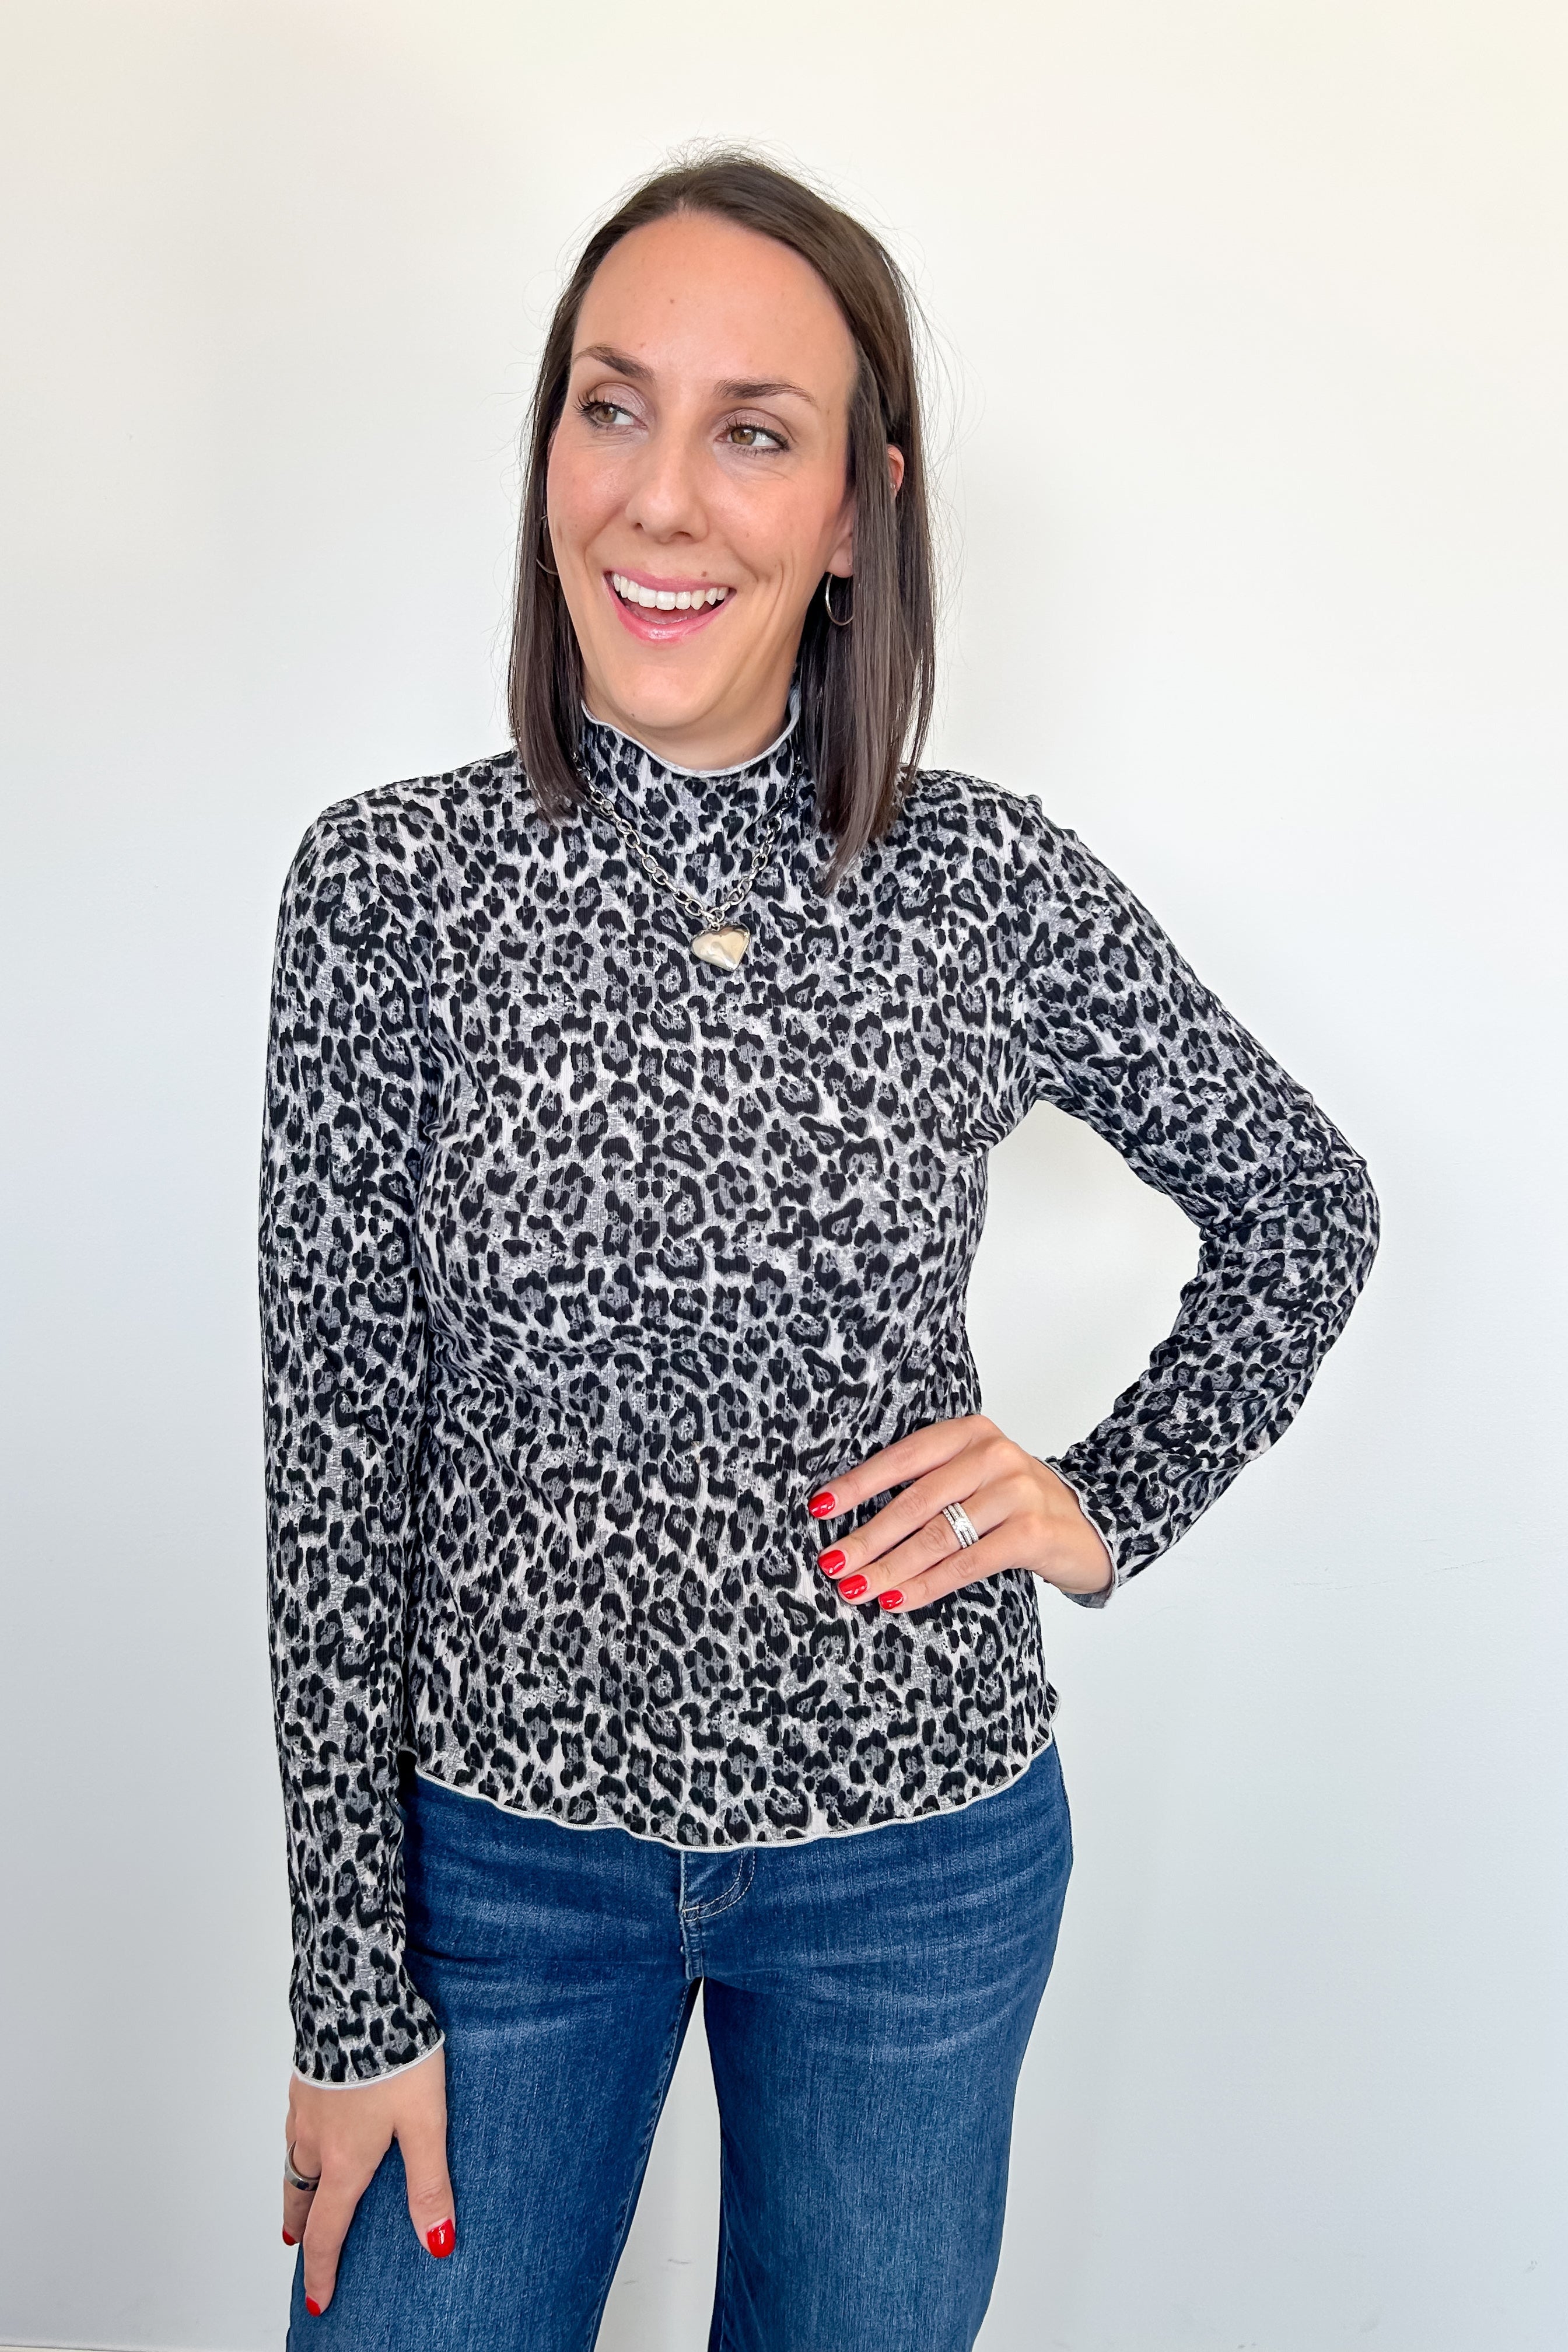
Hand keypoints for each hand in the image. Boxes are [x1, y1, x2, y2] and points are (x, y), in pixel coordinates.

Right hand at [283, 2045, 453, 2315]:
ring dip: (294, 2183)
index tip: (318, 2298)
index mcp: (345, 2159)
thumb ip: (430, 2182)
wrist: (355, 1992)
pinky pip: (295, 2121)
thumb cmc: (395, 2056)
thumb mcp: (425, 2122)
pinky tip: (312, 2122)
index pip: (327, 2229)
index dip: (322, 2269)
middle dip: (300, 2226)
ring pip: (293, 2157)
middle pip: (300, 2197)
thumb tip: (437, 2242)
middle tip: (297, 2244)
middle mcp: (317, 2138)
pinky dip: (297, 2139)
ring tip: (301, 2192)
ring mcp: (306, 2104)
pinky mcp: (305, 2071)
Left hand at [805, 1412, 1112, 1612]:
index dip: (857, 1484)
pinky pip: (968, 1562)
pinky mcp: (1032, 1532)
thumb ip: (929, 1485)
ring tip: (857, 1587)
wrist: (1090, 1525)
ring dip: (891, 1567)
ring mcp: (1016, 1491)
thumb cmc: (1016, 1504)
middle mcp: (993, 1454)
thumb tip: (852, 1520)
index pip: (902, 1457)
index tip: (819, 1508)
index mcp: (969, 1432)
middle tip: (832, 1562)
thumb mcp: (974, 1478)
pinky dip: (928, 1584)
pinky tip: (899, 1599)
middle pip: (915, 1501)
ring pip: (938, 1535)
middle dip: (867, 1536)